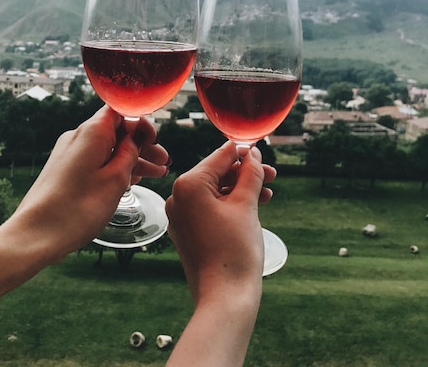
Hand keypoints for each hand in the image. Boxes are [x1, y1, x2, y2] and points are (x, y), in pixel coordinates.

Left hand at [12, 105, 168, 260]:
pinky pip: (97, 160)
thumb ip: (130, 152)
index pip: (121, 110)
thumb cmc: (77, 208)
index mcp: (92, 132)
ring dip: (133, 159)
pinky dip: (115, 167)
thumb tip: (137, 135)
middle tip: (164, 162)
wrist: (36, 234)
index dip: (141, 121)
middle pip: (117, 130)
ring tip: (157, 174)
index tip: (154, 139)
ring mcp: (70, 153)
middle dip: (142, 144)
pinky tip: (133, 180)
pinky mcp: (65, 169)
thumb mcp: (116, 178)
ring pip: (109, 148)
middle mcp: (79, 136)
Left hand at [165, 141, 275, 303]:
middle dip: (244, 173)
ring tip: (267, 191)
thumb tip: (253, 154)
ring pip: (215, 192)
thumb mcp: (247, 205)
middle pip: (216, 174)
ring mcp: (180, 216)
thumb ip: (250, 174)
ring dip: (241, 189)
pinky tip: (253, 205)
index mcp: (187, 185)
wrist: (225, 297)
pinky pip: (210, 208)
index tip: (261, 150)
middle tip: (271, 174)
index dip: (243, 153)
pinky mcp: (187, 230)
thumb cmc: (235, 250)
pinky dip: (230, 204)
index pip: (219, 157)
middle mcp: (177, 197)